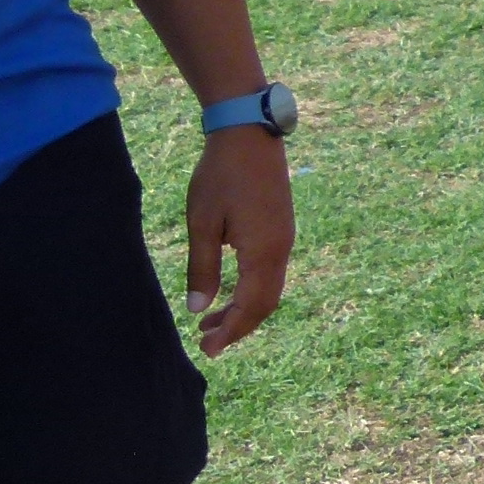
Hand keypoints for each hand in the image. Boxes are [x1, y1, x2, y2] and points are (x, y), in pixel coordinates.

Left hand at [183, 127, 293, 356]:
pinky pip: (273, 272)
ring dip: (245, 309)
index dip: (230, 332)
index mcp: (263, 252)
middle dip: (239, 326)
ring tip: (212, 320)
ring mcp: (286, 238)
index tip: (207, 349)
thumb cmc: (220, 177)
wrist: (250, 134)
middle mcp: (282, 249)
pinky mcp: (282, 228)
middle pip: (266, 303)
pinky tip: (231, 289)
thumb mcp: (201, 223)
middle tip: (206, 342)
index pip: (251, 306)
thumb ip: (202, 268)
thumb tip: (198, 308)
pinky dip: (253, 291)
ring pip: (271, 288)